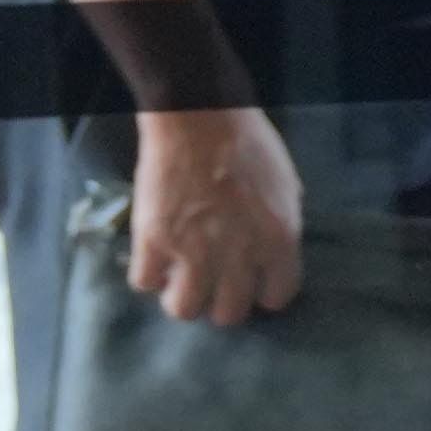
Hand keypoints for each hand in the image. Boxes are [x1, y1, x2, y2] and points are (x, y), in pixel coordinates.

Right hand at [127, 103, 307, 325]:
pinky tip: (155, 260)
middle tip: (214, 285)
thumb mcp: (286, 188)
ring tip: (181, 281)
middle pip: (229, 312)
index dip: (264, 293)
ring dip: (183, 297)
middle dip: (222, 302)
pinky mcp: (152, 241)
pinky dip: (149, 275)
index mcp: (279, 240)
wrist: (199, 118)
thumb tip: (270, 254)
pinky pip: (144, 282)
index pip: (278, 296)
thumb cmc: (249, 144)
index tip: (253, 286)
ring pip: (184, 309)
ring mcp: (192, 252)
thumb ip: (279, 227)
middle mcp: (238, 254)